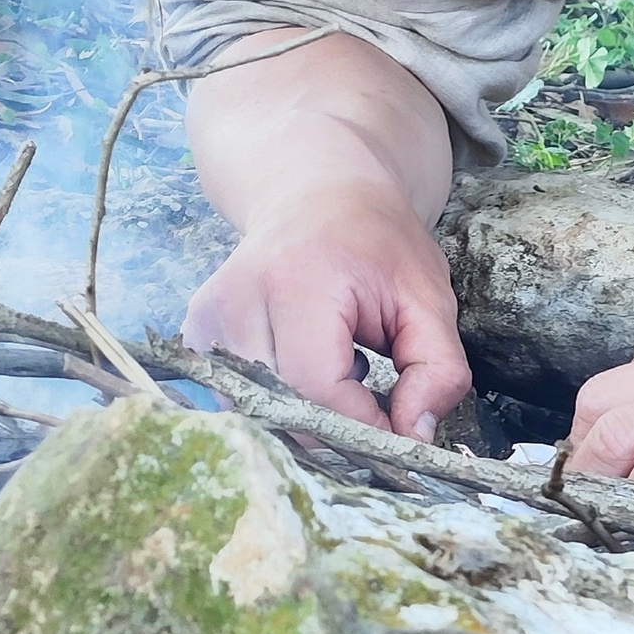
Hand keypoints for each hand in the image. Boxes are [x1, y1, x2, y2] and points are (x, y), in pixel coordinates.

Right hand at [182, 178, 470, 436]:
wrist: (316, 194)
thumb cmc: (375, 244)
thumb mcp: (428, 296)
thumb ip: (437, 369)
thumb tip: (414, 438)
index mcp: (296, 283)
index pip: (319, 390)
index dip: (363, 427)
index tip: (398, 429)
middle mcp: (237, 301)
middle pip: (284, 411)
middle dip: (337, 429)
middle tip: (374, 404)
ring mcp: (208, 320)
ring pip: (260, 414)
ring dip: (306, 415)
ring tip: (337, 370)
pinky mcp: (197, 336)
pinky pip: (240, 401)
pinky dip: (279, 402)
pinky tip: (304, 366)